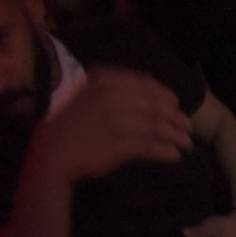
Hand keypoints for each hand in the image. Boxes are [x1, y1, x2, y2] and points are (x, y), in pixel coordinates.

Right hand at [25, 69, 191, 186]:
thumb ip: (116, 91)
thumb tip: (149, 95)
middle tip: (187, 125)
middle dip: (176, 117)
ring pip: (158, 126)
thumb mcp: (87, 96)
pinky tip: (174, 155)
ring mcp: (119, 120)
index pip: (146, 83)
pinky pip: (151, 146)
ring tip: (186, 143)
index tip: (175, 102)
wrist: (49, 154)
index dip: (165, 94)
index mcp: (105, 81)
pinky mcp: (121, 144)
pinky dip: (166, 151)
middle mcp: (115, 97)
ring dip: (176, 135)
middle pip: (156, 106)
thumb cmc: (66, 125)